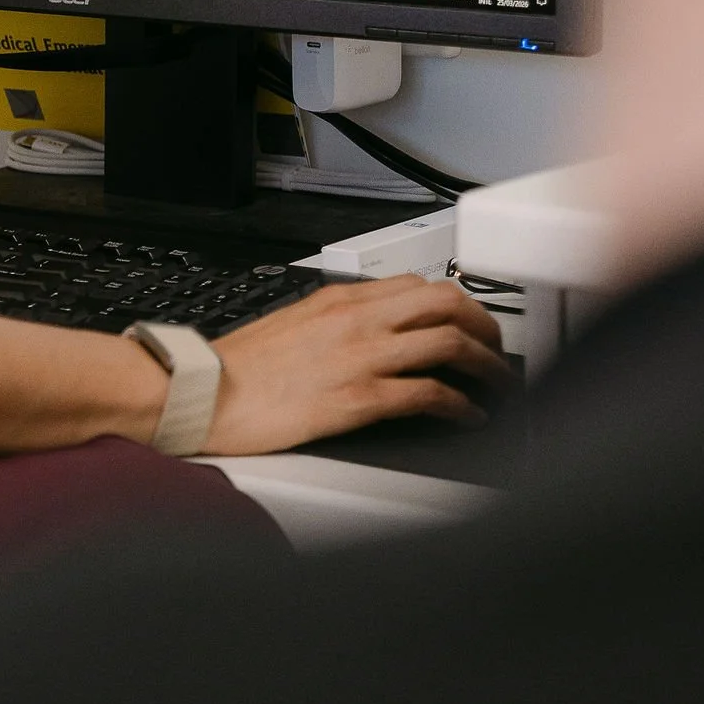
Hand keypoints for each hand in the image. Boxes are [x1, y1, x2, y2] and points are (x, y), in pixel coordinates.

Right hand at [204, 278, 507, 456]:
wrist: (205, 392)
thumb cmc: (240, 368)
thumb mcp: (294, 322)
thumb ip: (338, 320)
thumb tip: (371, 331)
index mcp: (340, 299)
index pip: (419, 285)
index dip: (459, 303)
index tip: (472, 322)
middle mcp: (357, 319)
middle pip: (447, 302)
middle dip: (486, 325)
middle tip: (497, 349)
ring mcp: (361, 356)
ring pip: (449, 343)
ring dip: (487, 366)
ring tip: (498, 385)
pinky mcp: (359, 398)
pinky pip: (429, 394)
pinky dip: (461, 406)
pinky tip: (467, 417)